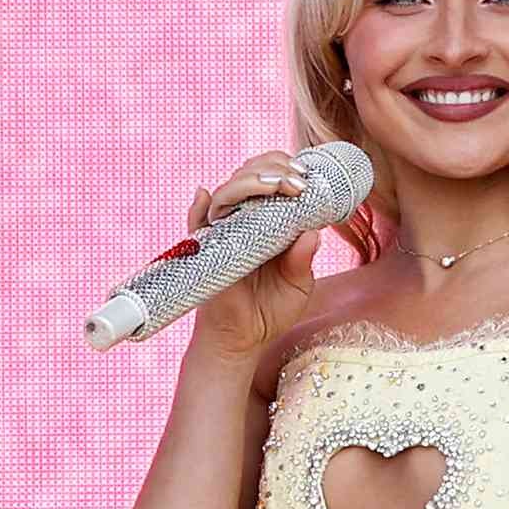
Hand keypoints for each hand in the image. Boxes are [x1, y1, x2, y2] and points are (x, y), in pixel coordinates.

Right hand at [187, 151, 321, 357]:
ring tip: (274, 186)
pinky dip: (198, 208)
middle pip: (250, 177)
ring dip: (249, 182)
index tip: (305, 174)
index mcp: (270, 223)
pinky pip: (195, 223)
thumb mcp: (298, 285)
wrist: (243, 340)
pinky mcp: (204, 250)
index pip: (272, 180)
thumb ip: (303, 260)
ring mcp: (223, 233)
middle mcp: (245, 221)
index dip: (285, 168)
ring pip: (227, 192)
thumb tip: (312, 233)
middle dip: (272, 169)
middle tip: (295, 180)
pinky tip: (204, 196)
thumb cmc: (271, 310)